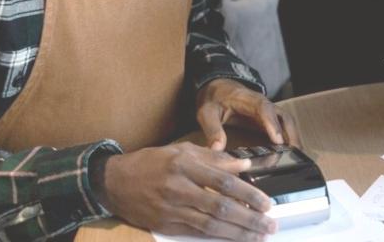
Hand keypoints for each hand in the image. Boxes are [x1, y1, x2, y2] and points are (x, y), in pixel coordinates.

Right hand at [96, 143, 275, 238]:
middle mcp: (178, 188)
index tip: (266, 203)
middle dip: (249, 219)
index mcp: (185, 164)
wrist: (114, 182)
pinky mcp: (165, 225)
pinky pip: (196, 232)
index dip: (248, 194)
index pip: (224, 181)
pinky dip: (217, 236)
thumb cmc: (151, 163)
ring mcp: (171, 209)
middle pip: (221, 206)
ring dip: (238, 233)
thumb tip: (245, 163)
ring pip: (211, 224)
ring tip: (258, 236)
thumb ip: (215, 157)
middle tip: (269, 225)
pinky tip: (234, 238)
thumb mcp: (182, 150)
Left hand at [197, 79, 299, 150]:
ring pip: (287, 123)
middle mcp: (264, 104)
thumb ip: (212, 130)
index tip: (278, 141)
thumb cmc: (214, 100)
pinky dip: (289, 140)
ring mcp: (269, 112)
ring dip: (293, 139)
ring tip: (296, 159)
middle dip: (290, 135)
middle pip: (283, 117)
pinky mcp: (269, 120)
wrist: (218, 89)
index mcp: (248, 100)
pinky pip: (283, 128)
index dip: (272, 124)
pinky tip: (290, 155)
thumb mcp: (207, 113)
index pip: (264, 109)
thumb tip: (217, 149)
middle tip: (294, 156)